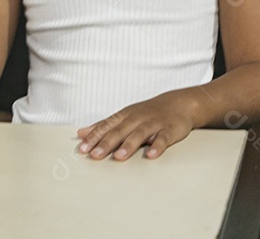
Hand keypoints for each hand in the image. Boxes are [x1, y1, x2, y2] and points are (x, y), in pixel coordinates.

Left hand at [76, 92, 195, 160]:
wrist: (178, 104)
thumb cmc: (147, 113)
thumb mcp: (124, 116)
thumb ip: (104, 125)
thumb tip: (81, 133)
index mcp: (124, 116)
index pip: (106, 126)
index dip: (94, 137)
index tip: (82, 149)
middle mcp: (137, 118)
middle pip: (120, 131)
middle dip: (107, 143)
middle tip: (95, 155)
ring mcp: (153, 123)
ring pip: (139, 134)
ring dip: (129, 145)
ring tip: (119, 157)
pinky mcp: (169, 130)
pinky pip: (163, 138)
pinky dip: (157, 146)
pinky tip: (151, 155)